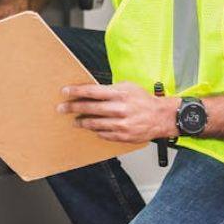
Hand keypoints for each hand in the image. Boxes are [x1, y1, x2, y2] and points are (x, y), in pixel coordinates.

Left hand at [57, 81, 177, 143]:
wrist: (161, 117)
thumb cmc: (144, 101)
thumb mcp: (128, 87)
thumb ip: (110, 90)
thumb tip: (91, 92)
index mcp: (120, 94)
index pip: (92, 91)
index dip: (77, 91)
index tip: (65, 92)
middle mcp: (119, 109)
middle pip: (90, 108)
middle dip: (73, 107)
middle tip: (63, 108)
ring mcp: (120, 124)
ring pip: (94, 123)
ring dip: (82, 122)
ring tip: (75, 121)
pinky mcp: (122, 135)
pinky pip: (103, 134)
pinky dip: (96, 131)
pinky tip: (92, 128)